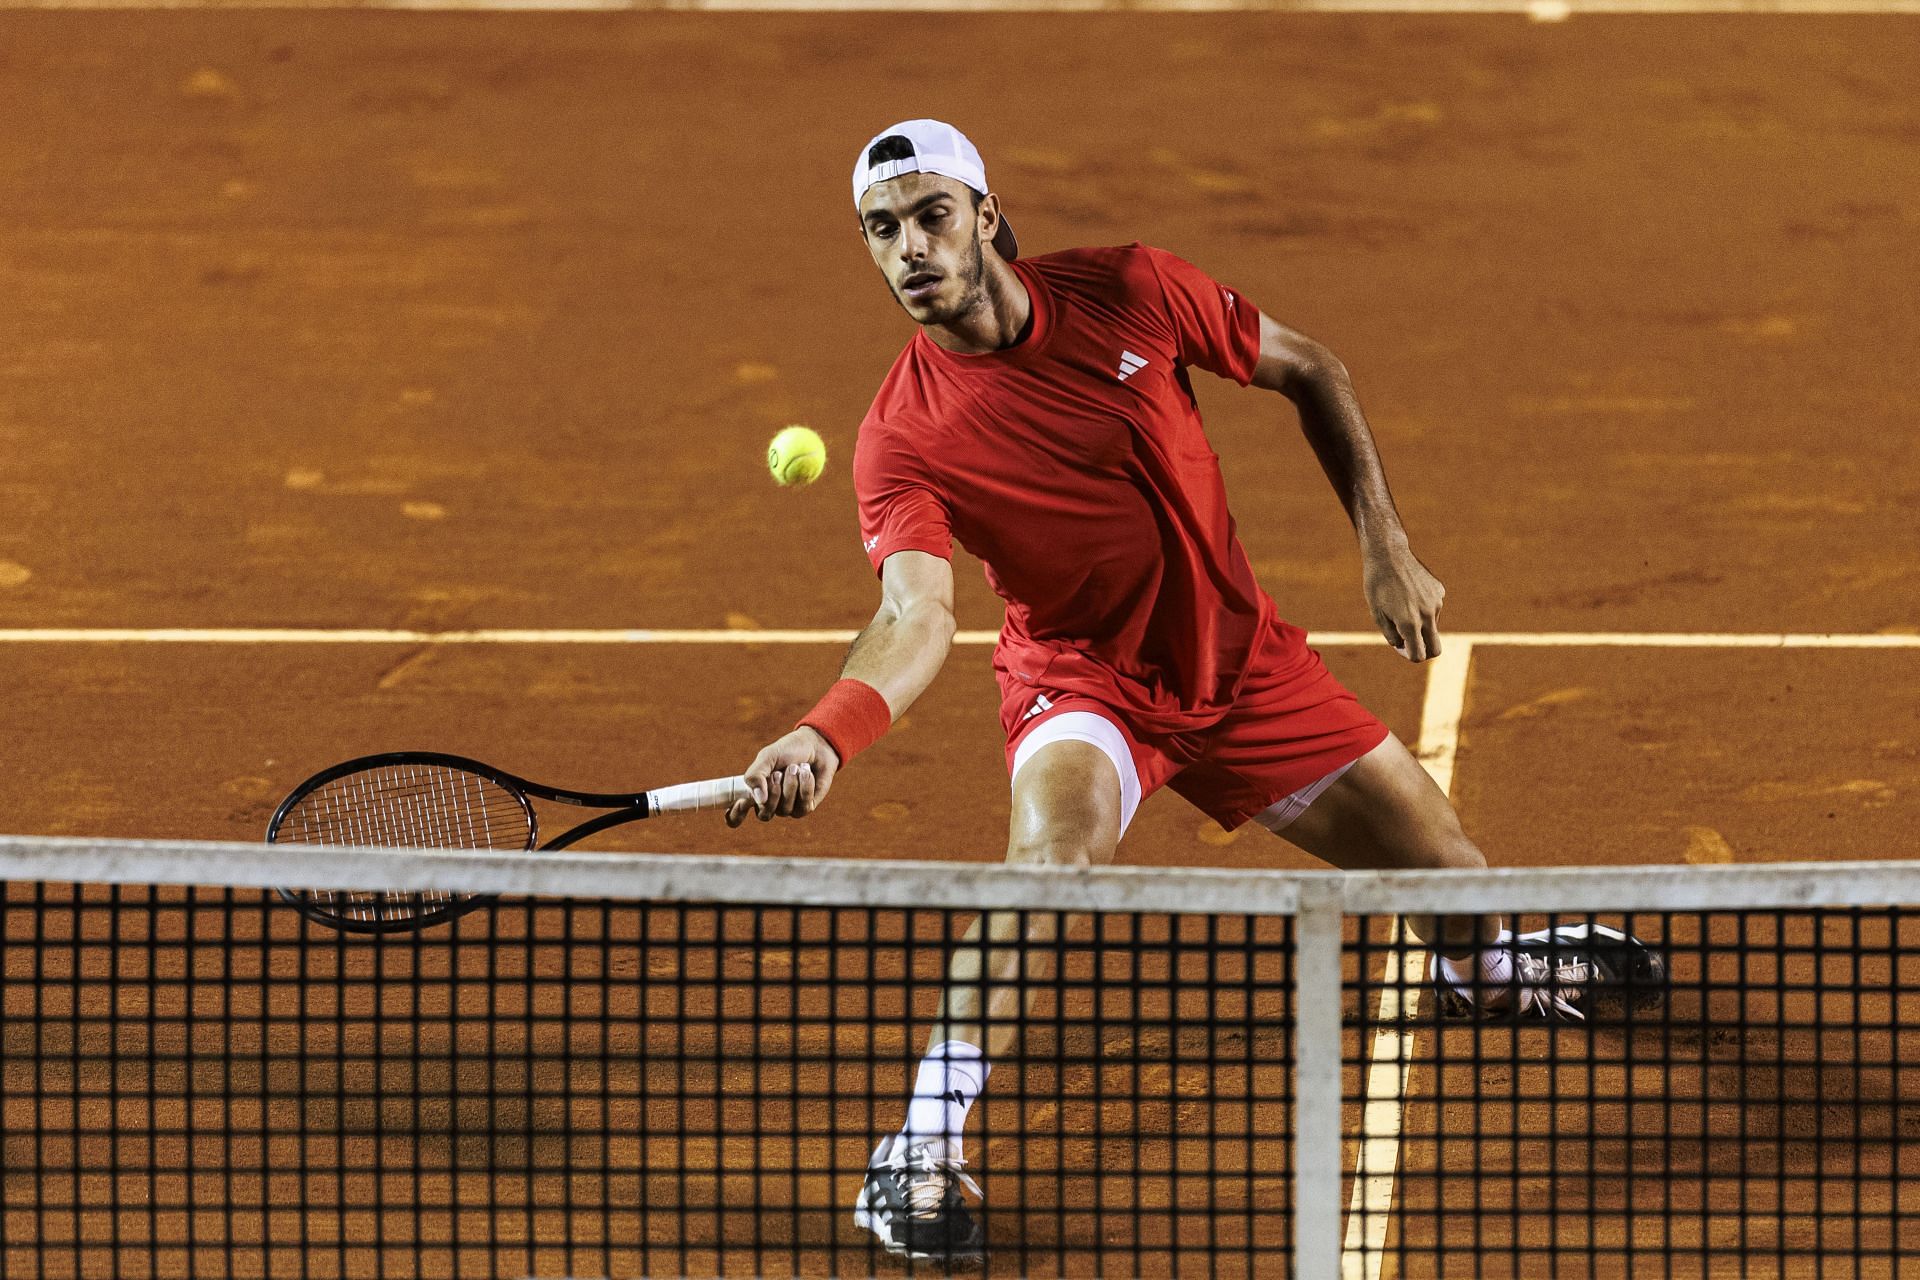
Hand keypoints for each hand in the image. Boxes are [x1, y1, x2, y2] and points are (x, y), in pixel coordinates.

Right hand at [724, 727, 842, 826]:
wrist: (814, 745)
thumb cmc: (787, 751)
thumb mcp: (767, 757)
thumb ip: (756, 775)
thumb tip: (759, 800)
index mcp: (753, 793)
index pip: (735, 816)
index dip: (735, 814)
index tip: (742, 801)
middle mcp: (769, 804)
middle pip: (764, 814)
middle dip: (773, 792)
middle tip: (779, 772)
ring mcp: (788, 808)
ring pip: (785, 809)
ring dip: (791, 784)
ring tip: (795, 767)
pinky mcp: (806, 807)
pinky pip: (803, 806)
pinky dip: (805, 786)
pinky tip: (806, 772)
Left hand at [1362, 544, 1445, 662]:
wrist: (1388, 555)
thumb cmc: (1377, 586)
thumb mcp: (1377, 614)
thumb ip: (1391, 635)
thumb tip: (1404, 646)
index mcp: (1409, 623)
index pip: (1419, 655)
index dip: (1409, 656)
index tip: (1402, 648)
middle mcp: (1427, 614)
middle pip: (1436, 649)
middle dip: (1425, 652)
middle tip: (1411, 644)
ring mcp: (1436, 602)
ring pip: (1433, 626)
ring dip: (1421, 624)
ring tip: (1402, 605)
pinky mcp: (1440, 591)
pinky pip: (1434, 608)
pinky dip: (1424, 608)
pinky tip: (1410, 593)